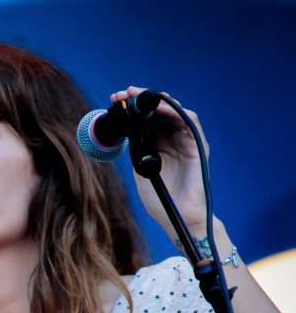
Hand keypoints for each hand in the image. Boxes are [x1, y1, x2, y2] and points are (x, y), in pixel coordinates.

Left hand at [110, 86, 209, 237]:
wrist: (179, 219)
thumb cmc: (161, 201)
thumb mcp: (141, 171)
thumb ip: (137, 150)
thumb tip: (127, 130)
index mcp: (159, 145)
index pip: (147, 118)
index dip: (133, 107)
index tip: (115, 100)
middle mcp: (173, 139)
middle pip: (160, 110)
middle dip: (141, 98)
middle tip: (123, 93)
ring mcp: (186, 141)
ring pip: (174, 111)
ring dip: (157, 100)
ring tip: (138, 95)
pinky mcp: (197, 146)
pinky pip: (188, 121)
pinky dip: (175, 112)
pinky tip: (159, 107)